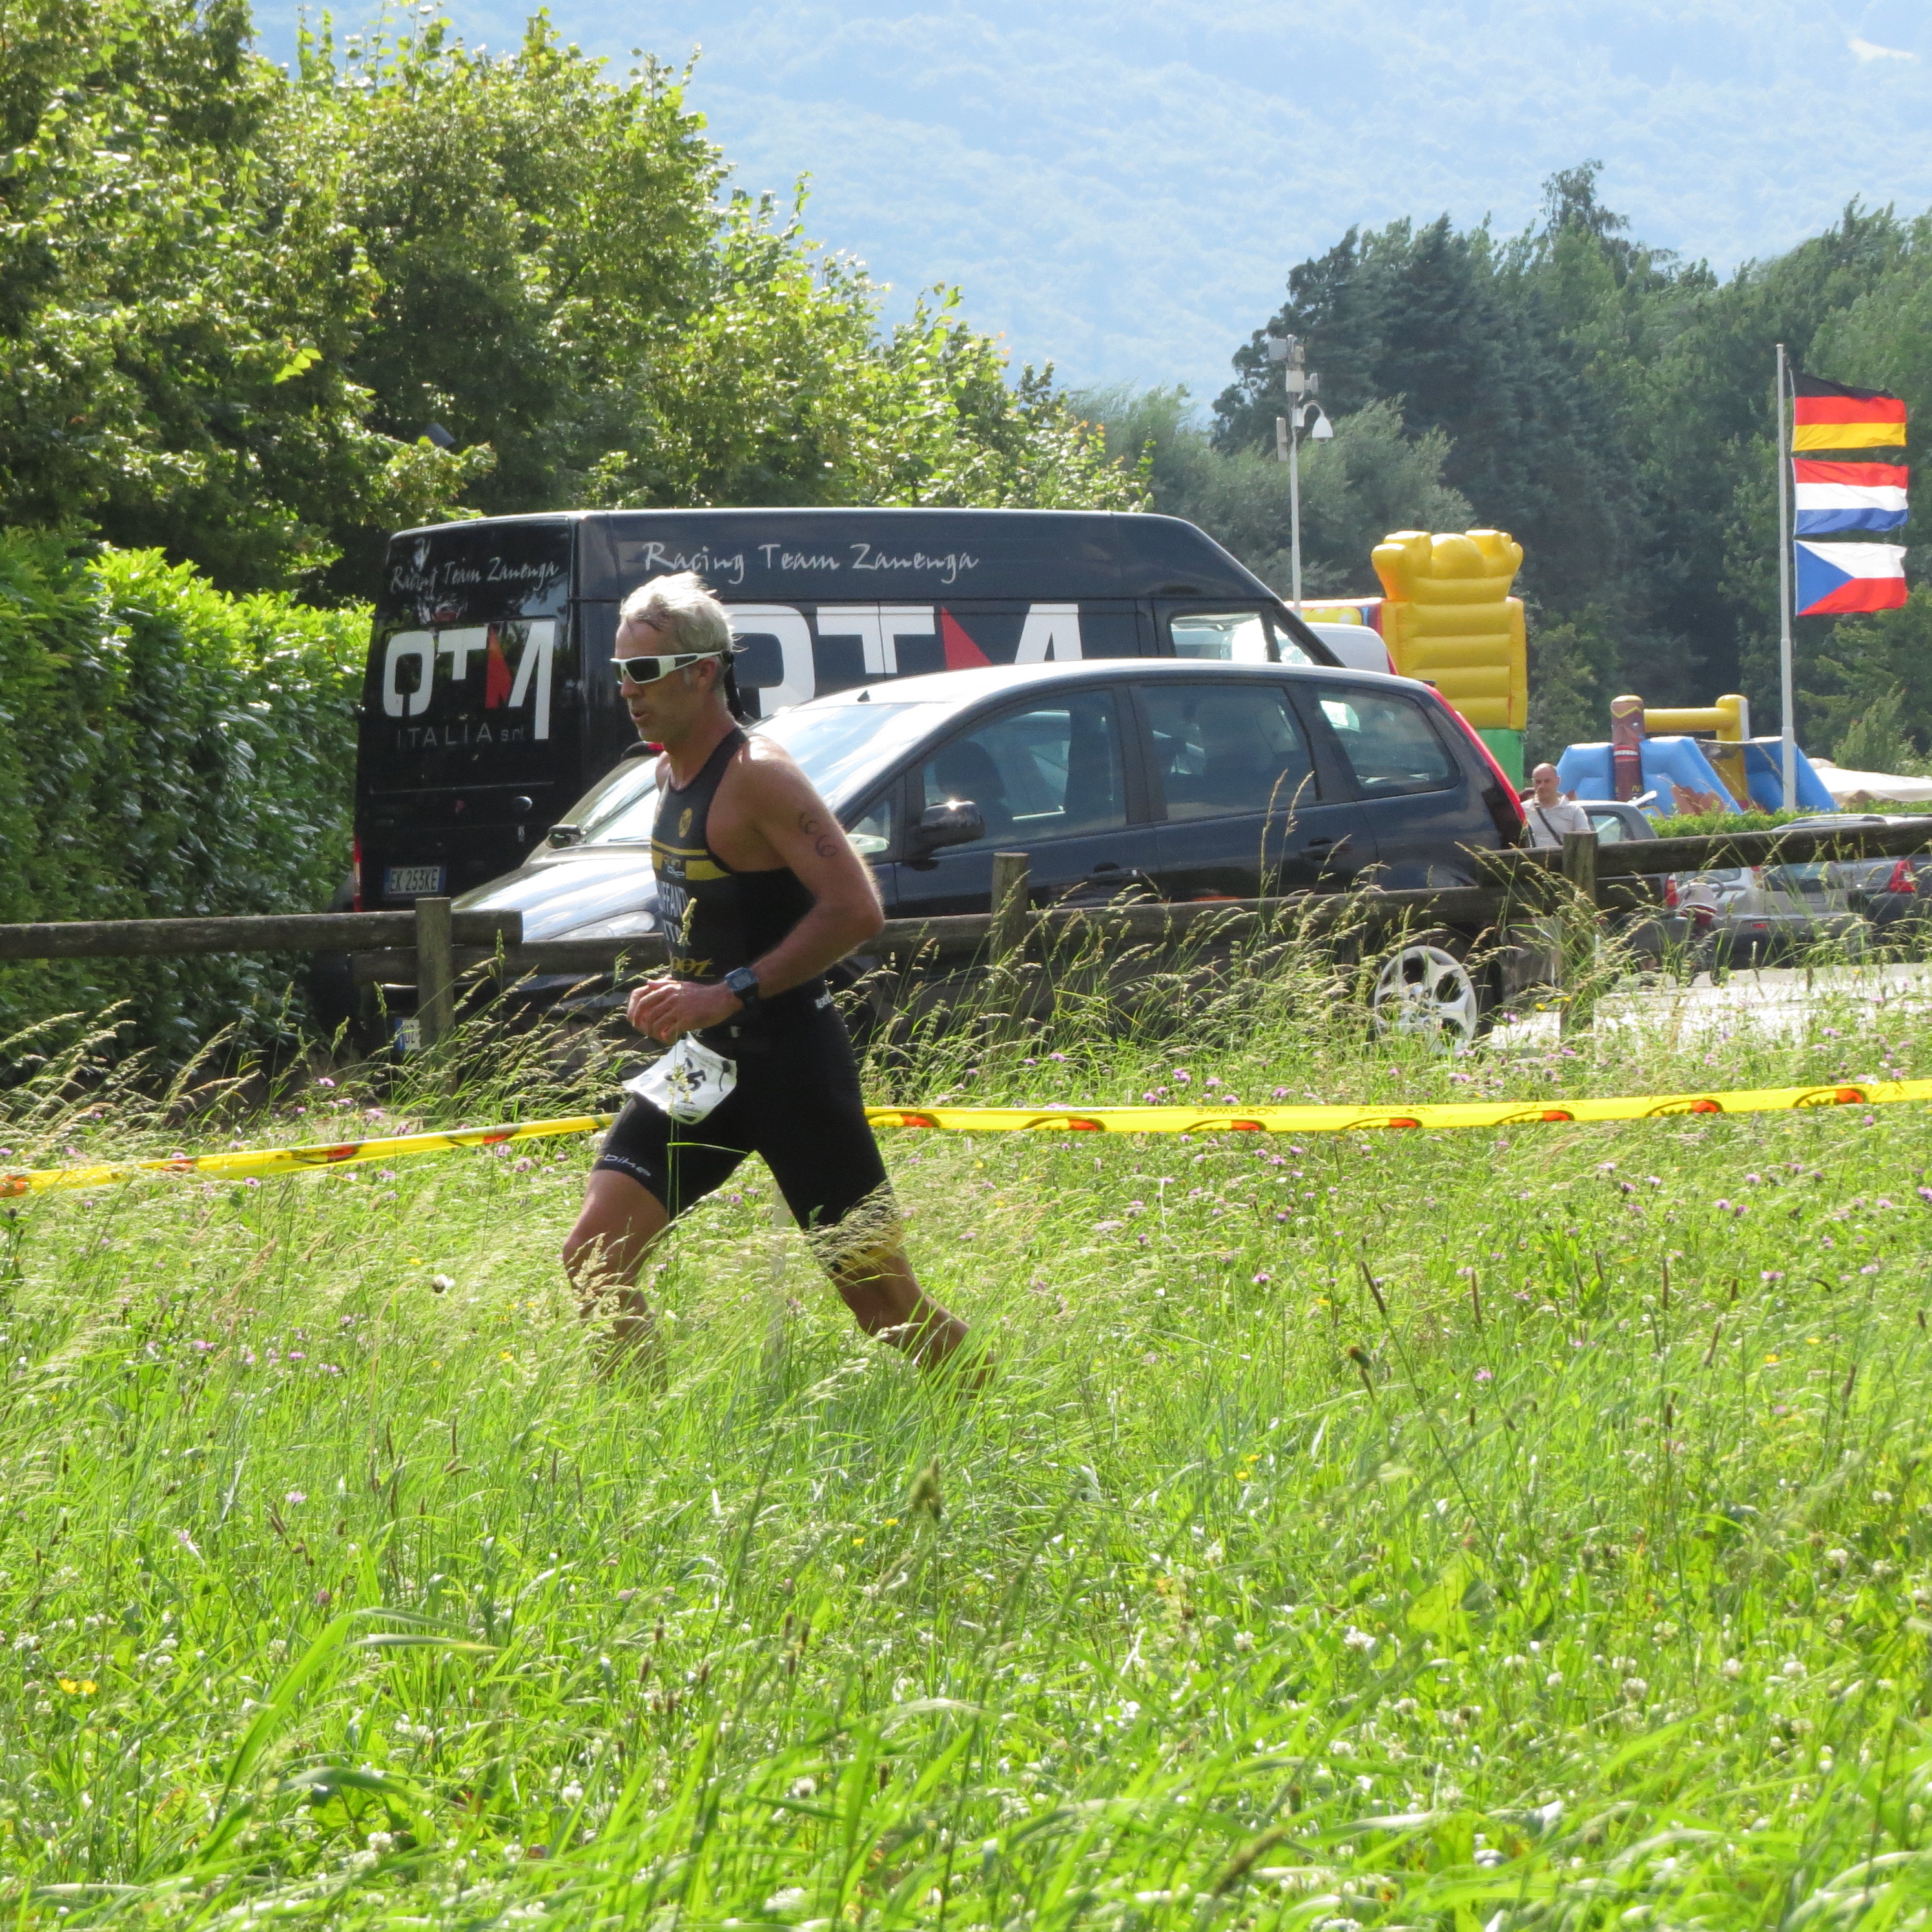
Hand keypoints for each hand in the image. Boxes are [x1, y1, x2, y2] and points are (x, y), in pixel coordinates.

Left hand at [626, 975, 741, 1042]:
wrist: (722, 999)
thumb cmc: (702, 993)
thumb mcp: (681, 984)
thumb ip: (664, 984)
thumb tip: (647, 983)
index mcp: (667, 989)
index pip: (643, 1001)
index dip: (636, 1013)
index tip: (637, 1022)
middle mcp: (670, 998)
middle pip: (648, 1015)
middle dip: (644, 1026)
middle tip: (648, 1033)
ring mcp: (678, 1009)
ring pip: (657, 1025)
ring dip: (656, 1034)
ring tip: (661, 1037)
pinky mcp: (686, 1020)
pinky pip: (670, 1031)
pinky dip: (667, 1037)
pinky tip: (670, 1039)